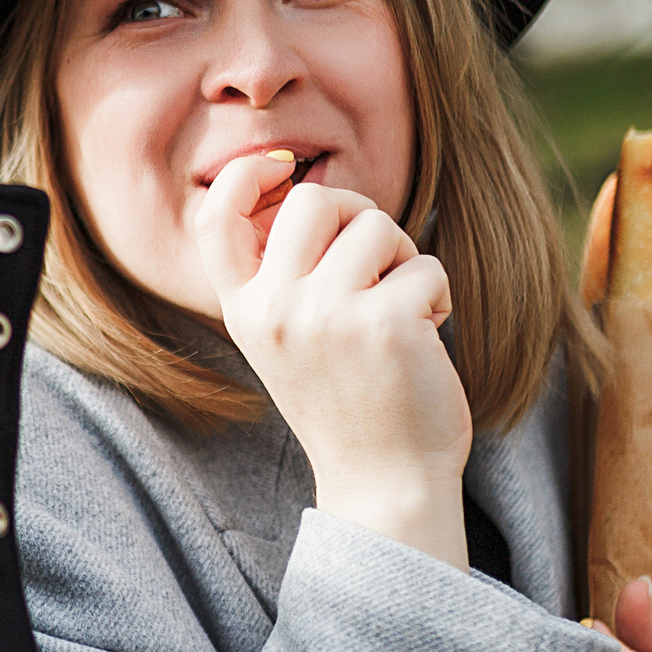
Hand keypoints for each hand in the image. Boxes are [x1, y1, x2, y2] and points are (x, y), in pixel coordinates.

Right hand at [196, 154, 471, 567]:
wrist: (383, 483)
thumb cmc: (347, 405)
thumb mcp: (289, 340)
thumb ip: (284, 277)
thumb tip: (308, 191)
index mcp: (244, 312)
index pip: (215, 219)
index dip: (247, 175)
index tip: (283, 168)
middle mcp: (275, 310)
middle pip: (314, 199)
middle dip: (359, 214)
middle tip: (378, 258)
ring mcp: (328, 315)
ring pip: (378, 225)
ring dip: (403, 260)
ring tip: (401, 311)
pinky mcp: (387, 323)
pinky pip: (425, 265)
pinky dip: (436, 296)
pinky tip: (425, 341)